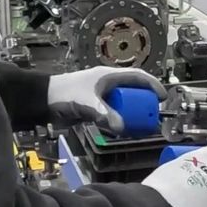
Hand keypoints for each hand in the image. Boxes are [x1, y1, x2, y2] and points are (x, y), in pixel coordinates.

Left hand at [46, 66, 165, 132]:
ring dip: (132, 113)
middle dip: (144, 102)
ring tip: (142, 125)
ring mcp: (101, 96)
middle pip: (132, 91)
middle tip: (153, 114)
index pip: (137, 77)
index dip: (152, 85)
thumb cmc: (65, 94)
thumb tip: (122, 127)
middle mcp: (107, 84)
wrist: (43, 101)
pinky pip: (113, 113)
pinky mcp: (94, 107)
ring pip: (123, 103)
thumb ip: (104, 114)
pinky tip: (123, 130)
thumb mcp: (87, 103)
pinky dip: (120, 120)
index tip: (162, 96)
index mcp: (108, 76)